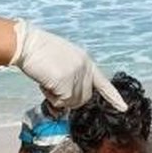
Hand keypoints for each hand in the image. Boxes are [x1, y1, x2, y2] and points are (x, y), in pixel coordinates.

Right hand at [10, 20, 125, 110]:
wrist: (27, 44)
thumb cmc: (39, 52)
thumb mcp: (62, 60)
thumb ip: (71, 77)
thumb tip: (68, 101)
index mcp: (86, 61)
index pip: (103, 83)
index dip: (113, 97)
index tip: (124, 108)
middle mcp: (86, 69)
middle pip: (84, 99)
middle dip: (69, 99)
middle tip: (53, 86)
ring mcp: (77, 77)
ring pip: (72, 103)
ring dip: (58, 98)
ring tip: (48, 81)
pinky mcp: (66, 84)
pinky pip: (60, 103)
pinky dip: (50, 98)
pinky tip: (44, 83)